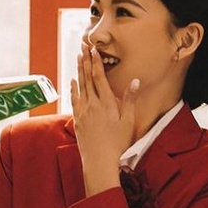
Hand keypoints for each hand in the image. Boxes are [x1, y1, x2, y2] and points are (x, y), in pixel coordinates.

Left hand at [71, 43, 139, 195]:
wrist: (99, 160)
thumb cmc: (117, 143)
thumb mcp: (128, 122)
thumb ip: (130, 100)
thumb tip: (135, 82)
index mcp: (106, 103)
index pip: (99, 77)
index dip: (96, 62)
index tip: (94, 49)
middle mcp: (92, 104)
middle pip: (88, 78)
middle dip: (86, 61)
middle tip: (83, 46)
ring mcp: (83, 111)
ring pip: (80, 86)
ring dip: (79, 71)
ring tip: (78, 58)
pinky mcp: (78, 120)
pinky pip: (74, 99)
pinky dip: (73, 88)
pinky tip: (73, 81)